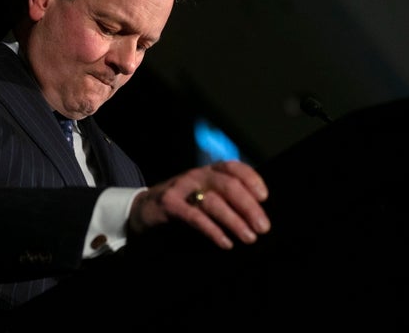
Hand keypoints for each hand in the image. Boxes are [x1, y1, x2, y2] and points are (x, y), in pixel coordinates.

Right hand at [127, 160, 270, 248]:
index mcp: (208, 171)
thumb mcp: (202, 193)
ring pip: (213, 201)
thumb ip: (224, 197)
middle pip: (228, 185)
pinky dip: (213, 230)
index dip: (252, 179)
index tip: (265, 197)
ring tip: (249, 237)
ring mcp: (181, 188)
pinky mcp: (169, 204)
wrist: (143, 208)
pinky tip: (225, 242)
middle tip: (263, 227)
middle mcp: (196, 175)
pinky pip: (195, 217)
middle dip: (248, 206)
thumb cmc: (181, 203)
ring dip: (234, 220)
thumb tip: (256, 214)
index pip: (233, 167)